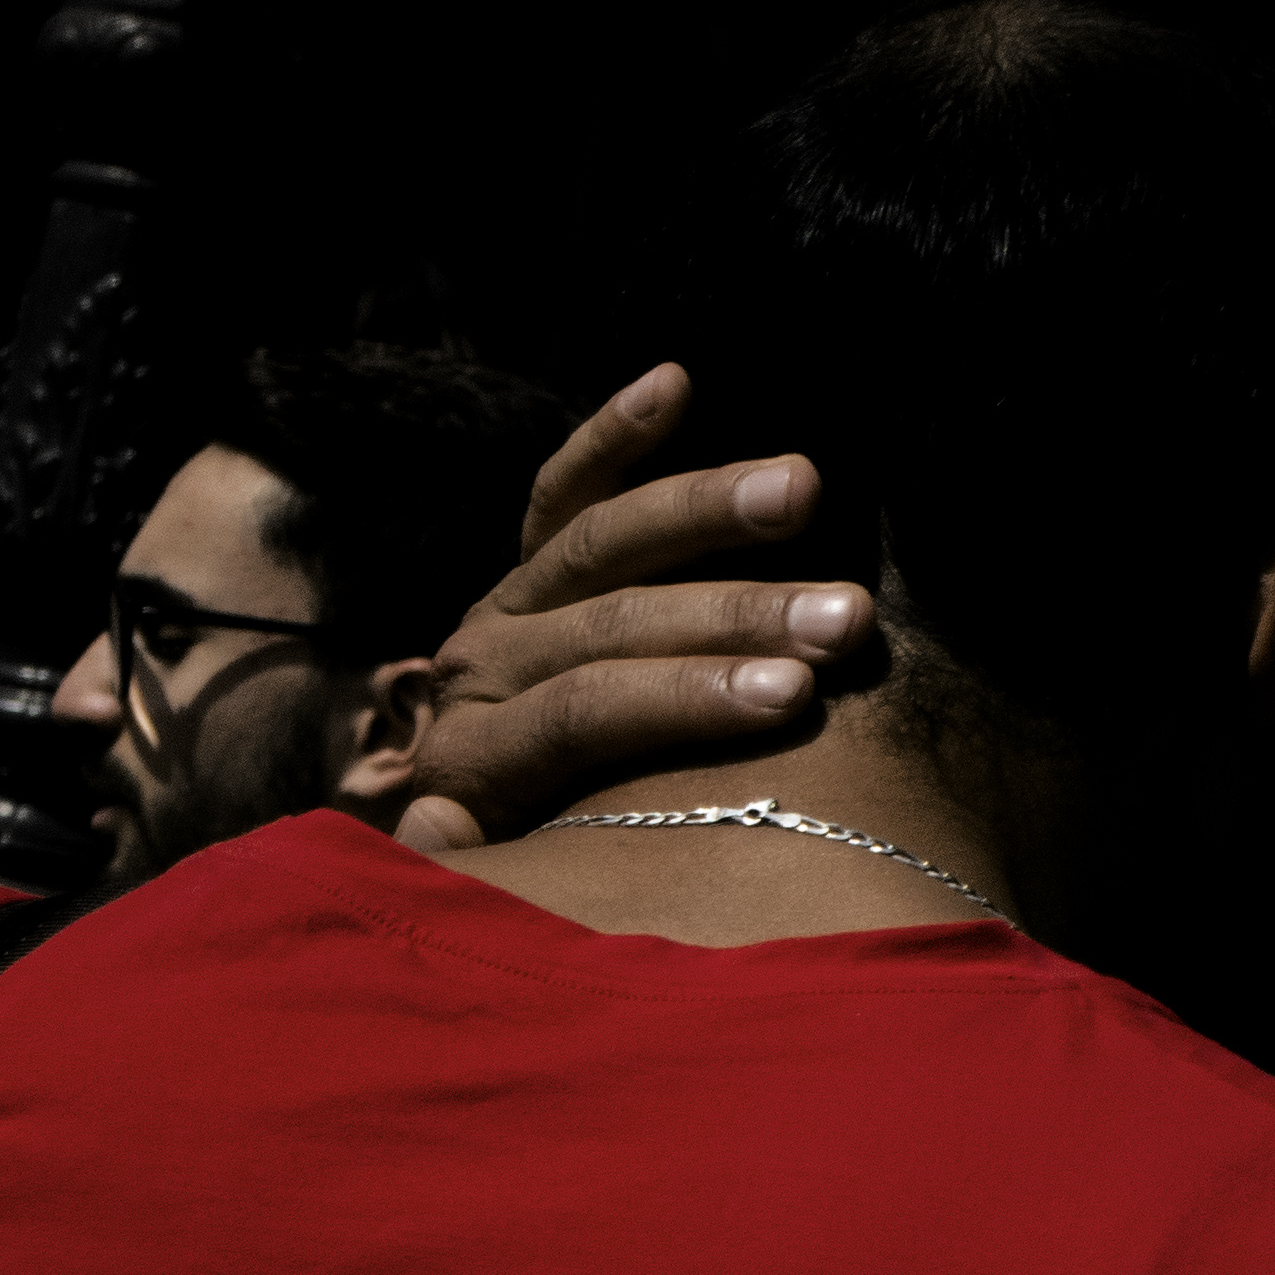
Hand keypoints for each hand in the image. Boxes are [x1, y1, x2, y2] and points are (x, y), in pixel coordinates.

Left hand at [395, 366, 873, 849]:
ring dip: (706, 511)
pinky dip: (616, 436)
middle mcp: (481, 668)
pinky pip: (566, 490)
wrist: (493, 832)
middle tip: (844, 616)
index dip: (686, 699)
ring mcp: (506, 607)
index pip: (584, 714)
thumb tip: (431, 831)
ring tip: (802, 487)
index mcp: (477, 759)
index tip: (794, 700)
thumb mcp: (517, 891)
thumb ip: (483, 866)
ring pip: (602, 543)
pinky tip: (675, 383)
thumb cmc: (551, 873)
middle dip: (734, 615)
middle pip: (609, 623)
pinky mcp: (530, 566)